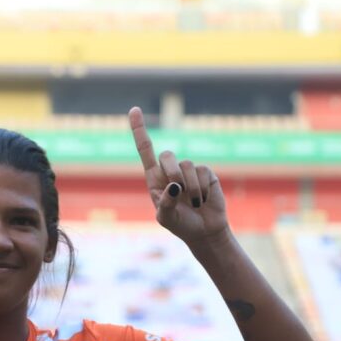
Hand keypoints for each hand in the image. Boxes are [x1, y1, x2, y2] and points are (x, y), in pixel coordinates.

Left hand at [129, 106, 229, 245]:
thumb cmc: (181, 224)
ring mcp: (189, 170)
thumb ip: (165, 203)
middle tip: (178, 191)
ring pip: (187, 165)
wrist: (204, 231)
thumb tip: (175, 185)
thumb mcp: (166, 218)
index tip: (134, 109)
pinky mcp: (206, 173)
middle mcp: (171, 171)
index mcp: (155, 179)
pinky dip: (202, 189)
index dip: (139, 130)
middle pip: (167, 155)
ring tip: (194, 203)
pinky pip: (202, 172)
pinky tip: (204, 199)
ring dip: (191, 189)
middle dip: (172, 173)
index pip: (145, 150)